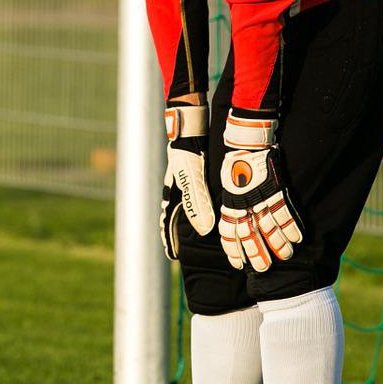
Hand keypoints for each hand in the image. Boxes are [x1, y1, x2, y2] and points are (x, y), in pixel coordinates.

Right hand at [160, 101, 214, 260]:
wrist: (191, 128)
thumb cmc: (188, 155)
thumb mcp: (192, 180)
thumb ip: (197, 204)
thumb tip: (204, 230)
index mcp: (171, 195)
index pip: (167, 222)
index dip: (170, 238)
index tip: (172, 255)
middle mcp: (177, 191)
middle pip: (175, 216)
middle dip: (177, 232)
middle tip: (181, 248)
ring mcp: (187, 183)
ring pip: (189, 207)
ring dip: (192, 220)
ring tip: (199, 233)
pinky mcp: (198, 175)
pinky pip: (201, 194)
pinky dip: (204, 205)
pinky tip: (215, 208)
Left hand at [217, 111, 303, 271]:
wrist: (245, 140)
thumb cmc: (233, 163)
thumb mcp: (222, 185)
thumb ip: (223, 205)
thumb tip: (213, 225)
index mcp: (229, 203)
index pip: (229, 233)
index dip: (233, 250)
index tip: (238, 265)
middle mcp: (243, 203)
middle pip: (249, 234)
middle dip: (257, 253)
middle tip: (264, 268)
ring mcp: (259, 196)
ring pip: (269, 226)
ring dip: (278, 243)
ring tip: (286, 255)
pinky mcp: (274, 187)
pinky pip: (284, 210)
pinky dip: (291, 225)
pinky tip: (298, 238)